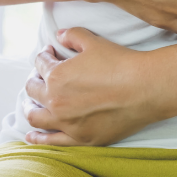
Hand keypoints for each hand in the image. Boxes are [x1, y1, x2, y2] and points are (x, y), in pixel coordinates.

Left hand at [23, 28, 166, 145]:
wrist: (146, 89)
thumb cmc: (121, 64)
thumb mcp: (94, 42)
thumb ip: (72, 35)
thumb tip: (59, 35)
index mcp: (56, 76)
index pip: (40, 64)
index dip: (44, 56)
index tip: (50, 54)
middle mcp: (56, 101)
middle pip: (33, 91)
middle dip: (35, 80)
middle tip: (41, 77)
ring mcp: (67, 123)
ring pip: (35, 117)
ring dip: (30, 108)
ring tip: (31, 104)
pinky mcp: (81, 138)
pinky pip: (52, 141)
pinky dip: (38, 138)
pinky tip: (32, 136)